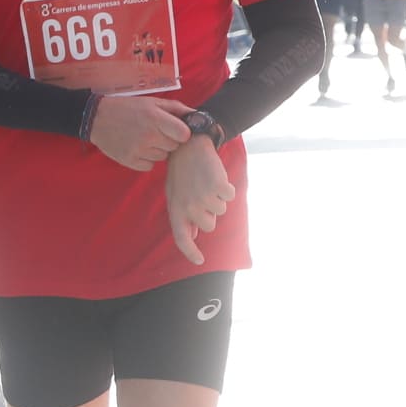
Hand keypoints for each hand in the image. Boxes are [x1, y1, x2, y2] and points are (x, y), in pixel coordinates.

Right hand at [87, 92, 192, 170]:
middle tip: (157, 132)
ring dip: (158, 150)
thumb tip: (197, 116)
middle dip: (170, 140)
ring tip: (145, 139)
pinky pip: (150, 166)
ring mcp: (139, 151)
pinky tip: (138, 148)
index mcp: (156, 118)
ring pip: (163, 157)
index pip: (184, 135)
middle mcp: (149, 136)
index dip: (182, 133)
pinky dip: (147, 159)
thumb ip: (176, 109)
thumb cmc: (127, 108)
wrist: (96, 118)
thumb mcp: (152, 102)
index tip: (176, 130)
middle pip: (174, 147)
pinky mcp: (130, 161)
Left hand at [165, 137, 235, 264]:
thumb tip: (193, 234)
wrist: (189, 146)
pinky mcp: (219, 187)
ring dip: (218, 198)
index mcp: (175, 210)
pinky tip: (216, 177)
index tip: (199, 260)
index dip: (190, 252)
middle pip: (209, 225)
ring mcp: (204, 198)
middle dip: (209, 213)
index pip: (182, 238)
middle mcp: (189, 207)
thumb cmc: (181, 171)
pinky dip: (227, 188)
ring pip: (221, 210)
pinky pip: (230, 196)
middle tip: (201, 193)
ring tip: (206, 182)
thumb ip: (183, 215)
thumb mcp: (175, 194)